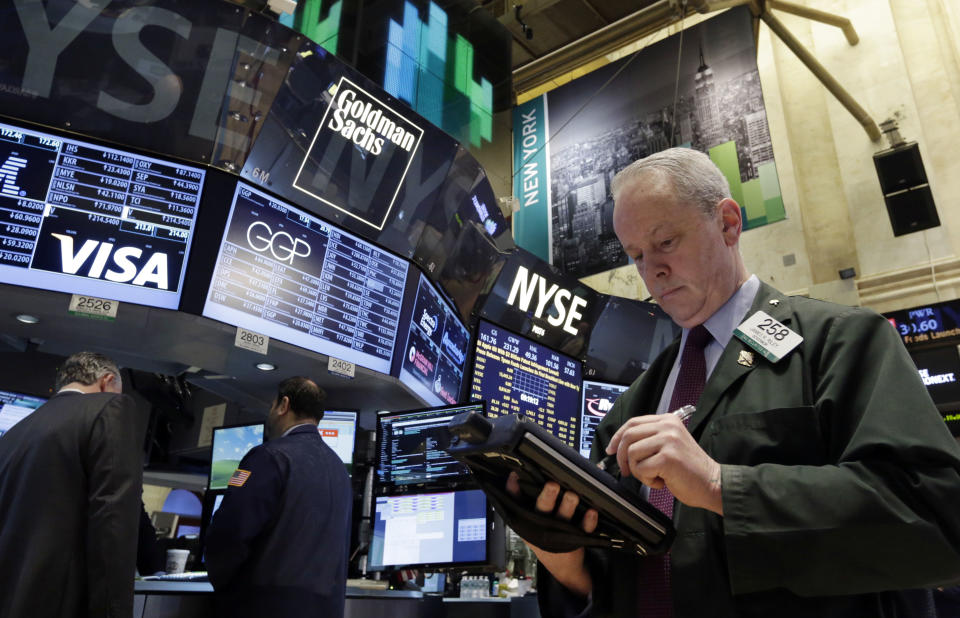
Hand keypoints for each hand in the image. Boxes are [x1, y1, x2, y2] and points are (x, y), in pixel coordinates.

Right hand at [506, 471, 596, 596]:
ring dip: (568, 506)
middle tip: (552, 485)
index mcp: (528, 520)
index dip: (513, 490)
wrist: (561, 566)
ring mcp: (561, 533)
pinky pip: (585, 529)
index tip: (515, 475)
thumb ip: (519, 500)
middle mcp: (543, 525)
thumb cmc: (543, 538)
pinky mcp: (578, 538)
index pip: (517, 503)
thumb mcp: (526, 523)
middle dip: (547, 497)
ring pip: (564, 517)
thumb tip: (513, 475)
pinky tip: (592, 512)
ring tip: (572, 495)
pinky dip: (589, 521)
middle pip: (543, 509)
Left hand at [606, 414, 723, 514]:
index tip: (610, 450)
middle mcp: (668, 426)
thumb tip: (618, 446)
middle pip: (628, 436)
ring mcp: (669, 440)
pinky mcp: (668, 457)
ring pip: (632, 453)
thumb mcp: (670, 445)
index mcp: (668, 420)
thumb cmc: (689, 469)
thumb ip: (650, 439)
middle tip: (626, 471)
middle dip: (621, 456)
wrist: (713, 483)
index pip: (632, 423)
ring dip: (638, 471)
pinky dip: (647, 480)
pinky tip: (663, 481)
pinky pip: (641, 468)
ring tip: (654, 476)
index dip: (617, 437)